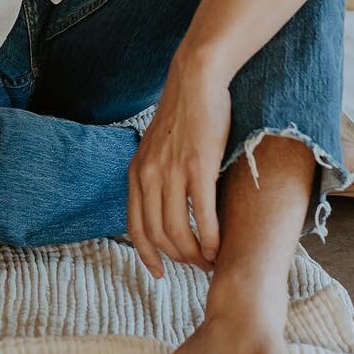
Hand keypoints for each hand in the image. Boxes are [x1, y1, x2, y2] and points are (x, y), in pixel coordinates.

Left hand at [126, 61, 230, 276]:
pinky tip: (219, 247)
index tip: (159, 272)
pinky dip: (210, 238)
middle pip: (157, 235)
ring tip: (210, 261)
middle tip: (197, 267)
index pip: (135, 226)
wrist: (195, 81)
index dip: (146, 254)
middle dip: (178, 259)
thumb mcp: (156, 147)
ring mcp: (172, 172)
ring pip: (178, 230)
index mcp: (136, 172)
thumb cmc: (182, 114)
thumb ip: (156, 175)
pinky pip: (201, 215)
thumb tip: (166, 205)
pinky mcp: (198, 167)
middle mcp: (148, 175)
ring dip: (195, 254)